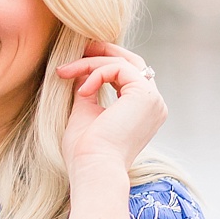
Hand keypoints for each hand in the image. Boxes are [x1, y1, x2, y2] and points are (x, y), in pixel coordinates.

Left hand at [55, 40, 166, 175]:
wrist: (94, 168)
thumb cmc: (87, 152)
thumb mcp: (86, 113)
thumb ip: (88, 90)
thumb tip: (81, 70)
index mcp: (144, 111)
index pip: (129, 76)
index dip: (104, 65)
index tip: (76, 64)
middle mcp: (154, 105)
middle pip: (132, 63)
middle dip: (103, 52)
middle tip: (77, 50)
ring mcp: (153, 100)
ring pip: (123, 63)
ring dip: (90, 63)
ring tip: (65, 72)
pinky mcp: (145, 95)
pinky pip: (119, 69)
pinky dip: (96, 73)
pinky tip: (82, 91)